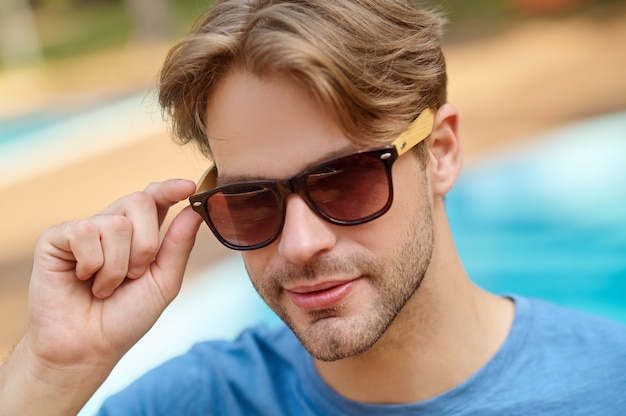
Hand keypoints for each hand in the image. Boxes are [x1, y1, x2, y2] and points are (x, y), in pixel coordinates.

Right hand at [0, 179, 202, 414]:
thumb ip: (179, 245)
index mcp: (139, 233)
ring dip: (117, 266)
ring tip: (105, 286)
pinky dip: (92, 264)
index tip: (188, 187)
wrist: (89, 347)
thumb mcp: (164, 282)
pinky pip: (85, 232)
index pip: (154, 197)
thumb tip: (195, 210)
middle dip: (146, 245)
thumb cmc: (126, 317)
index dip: (168, 189)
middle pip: (140, 201)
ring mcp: (83, 229)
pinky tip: (82, 279)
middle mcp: (112, 225)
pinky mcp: (56, 237)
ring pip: (116, 224)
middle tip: (133, 276)